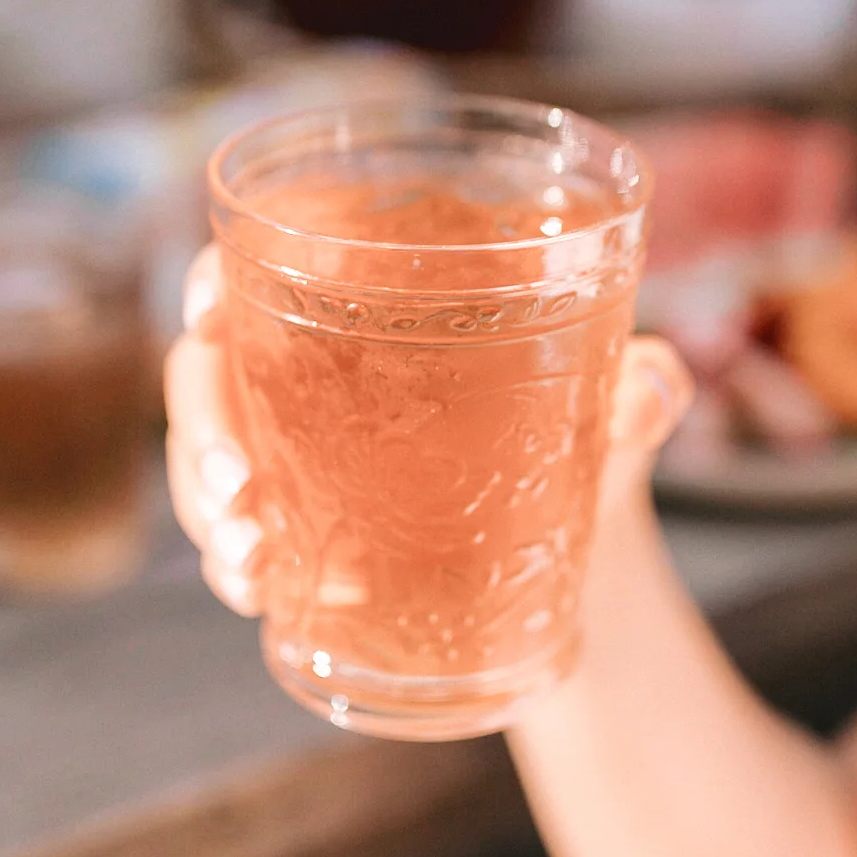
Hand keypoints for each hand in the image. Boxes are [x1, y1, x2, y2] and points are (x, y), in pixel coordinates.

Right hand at [163, 242, 692, 616]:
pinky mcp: (300, 528)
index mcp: (375, 304)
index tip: (206, 314)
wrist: (585, 570)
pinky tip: (255, 592)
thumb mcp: (615, 418)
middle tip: (240, 489)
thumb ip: (643, 391)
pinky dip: (231, 564)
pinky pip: (232, 536)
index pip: (262, 265)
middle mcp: (317, 371)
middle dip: (201, 426)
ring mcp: (297, 454)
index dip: (211, 280)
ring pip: (205, 458)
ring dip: (203, 508)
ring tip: (248, 560)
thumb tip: (655, 381)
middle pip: (210, 368)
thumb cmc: (585, 450)